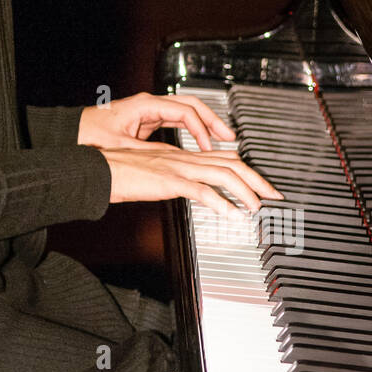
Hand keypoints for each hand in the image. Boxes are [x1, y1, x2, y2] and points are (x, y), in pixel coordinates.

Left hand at [78, 92, 236, 151]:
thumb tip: (174, 162)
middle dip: (212, 120)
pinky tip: (199, 142)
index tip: (210, 147)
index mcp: (146, 105)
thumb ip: (149, 153)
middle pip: (191, 105)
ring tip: (222, 139)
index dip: (201, 130)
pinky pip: (176, 120)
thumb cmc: (89, 134)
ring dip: (204, 124)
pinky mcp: (145, 119)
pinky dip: (190, 130)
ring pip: (185, 111)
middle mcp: (149, 103)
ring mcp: (148, 110)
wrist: (70, 131)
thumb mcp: (122, 146)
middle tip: (229, 137)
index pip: (185, 112)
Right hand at [102, 143, 282, 213]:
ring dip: (245, 192)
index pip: (223, 158)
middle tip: (273, 196)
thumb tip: (189, 190)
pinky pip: (201, 191)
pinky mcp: (168, 181)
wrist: (97, 169)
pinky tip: (232, 215)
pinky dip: (221, 203)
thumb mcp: (152, 174)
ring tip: (257, 207)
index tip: (260, 187)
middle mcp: (184, 158)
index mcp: (181, 156)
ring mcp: (178, 168)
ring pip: (223, 174)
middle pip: (231, 163)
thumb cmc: (118, 173)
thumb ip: (173, 179)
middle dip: (257, 180)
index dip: (246, 171)